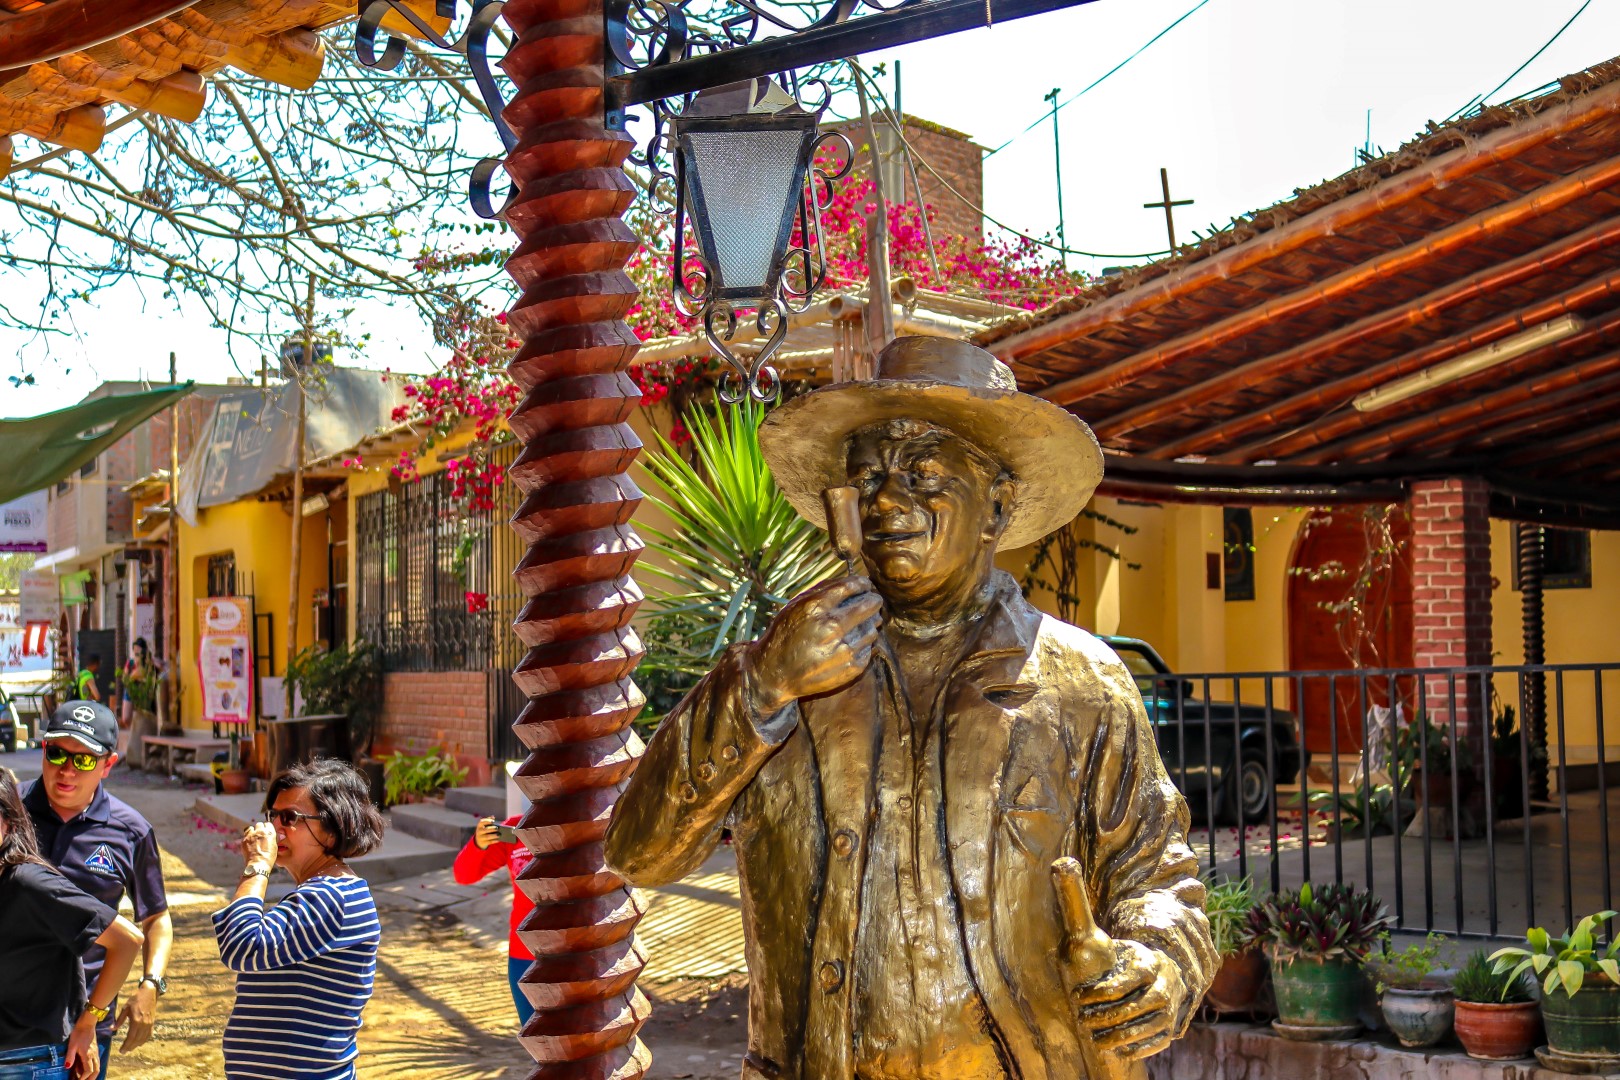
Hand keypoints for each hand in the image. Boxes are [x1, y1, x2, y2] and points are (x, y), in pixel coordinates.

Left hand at [67, 1011, 99, 1079]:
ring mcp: (96, 1052)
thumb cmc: (78, 1033)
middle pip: (96, 1071)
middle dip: (91, 1078)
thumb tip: (67, 1067)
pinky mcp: (95, 1050)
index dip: (83, 1078)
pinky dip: (94, 1068)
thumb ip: (70, 1057)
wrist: (87, 1023)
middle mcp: (94, 1055)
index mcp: (88, 1055)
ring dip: (93, 1074)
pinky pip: (97, 1062)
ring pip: (98, 1066)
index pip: (88, 1071)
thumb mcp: (72, 1045)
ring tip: (86, 1078)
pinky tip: (88, 1068)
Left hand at [115, 982, 157, 1051]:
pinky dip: (144, 1040)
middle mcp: (144, 1024)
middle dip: (130, 1047)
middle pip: (137, 1040)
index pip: (131, 1037)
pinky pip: (149, 1034)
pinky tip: (139, 1043)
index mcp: (136, 1020)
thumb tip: (112, 1029)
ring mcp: (149, 1023)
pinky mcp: (152, 1022)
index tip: (121, 1051)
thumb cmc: (135, 999)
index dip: (126, 1045)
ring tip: (130, 1048)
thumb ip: (119, 1020)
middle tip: (124, 1052)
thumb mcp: (125, 1008)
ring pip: (143, 1038)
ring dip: (136, 1045)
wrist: (149, 993)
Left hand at [242, 822, 276, 868]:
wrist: (258, 864)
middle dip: (259, 828)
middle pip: (259, 824)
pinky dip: (247, 837)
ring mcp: (251, 835)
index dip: (267, 827)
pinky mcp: (244, 840)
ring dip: (252, 831)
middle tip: (260, 835)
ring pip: (251, 827)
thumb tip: (270, 835)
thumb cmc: (268, 857)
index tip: (266, 831)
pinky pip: (245, 834)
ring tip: (254, 837)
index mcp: (269, 832)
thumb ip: (271, 837)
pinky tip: (250, 842)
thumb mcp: (274, 846)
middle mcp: (260, 832)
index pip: (268, 824)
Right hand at [474, 817, 499, 849]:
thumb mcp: (484, 825)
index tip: (493, 821)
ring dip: (494, 835)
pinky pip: (489, 842)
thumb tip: (493, 816)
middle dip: (492, 829)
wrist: (478, 840)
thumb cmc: (484, 830)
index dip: (487, 821)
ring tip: (499, 834)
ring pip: (487, 836)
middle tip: (498, 828)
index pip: (482, 822)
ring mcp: (480, 838)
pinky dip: (494, 841)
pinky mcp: (483, 843)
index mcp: (479, 826)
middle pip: (485, 830)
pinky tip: (498, 840)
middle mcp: (479, 831)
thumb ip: (489, 820)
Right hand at [746, 576, 883, 713]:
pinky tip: (849, 645)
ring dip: (869, 623)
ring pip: (872, 628)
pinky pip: (869, 648)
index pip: (852, 586)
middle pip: (869, 605)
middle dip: (873, 601)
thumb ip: (822, 591)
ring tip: (858, 625)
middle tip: (873, 601)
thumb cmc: (785, 635)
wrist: (775, 673)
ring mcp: (844, 649)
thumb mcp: (795, 606)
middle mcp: (832, 627)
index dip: (863, 583)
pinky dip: (863, 644)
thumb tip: (852, 581)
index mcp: (816, 607)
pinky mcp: (851, 667)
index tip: (866, 585)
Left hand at [1052, 857, 1181, 1058]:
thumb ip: (1072, 898)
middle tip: (1083, 1020)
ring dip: (1119, 1035)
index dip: (1100, 992)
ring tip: (1094, 1036)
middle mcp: (1165, 980)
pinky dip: (1135, 1047)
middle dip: (1108, 1017)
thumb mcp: (1082, 930)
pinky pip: (1158, 1041)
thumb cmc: (1094, 957)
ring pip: (1150, 1025)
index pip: (1127, 979)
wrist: (1116, 982)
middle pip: (1141, 1006)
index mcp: (1145, 956)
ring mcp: (1170, 1004)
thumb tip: (1061, 863)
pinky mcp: (1169, 1027)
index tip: (1078, 996)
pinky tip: (1113, 1048)